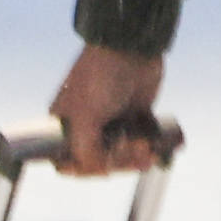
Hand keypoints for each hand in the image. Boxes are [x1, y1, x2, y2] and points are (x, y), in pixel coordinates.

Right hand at [49, 43, 180, 175]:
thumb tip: (98, 171)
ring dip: (134, 157)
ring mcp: (112, 122)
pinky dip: (148, 150)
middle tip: (130, 147)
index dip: (83, 170)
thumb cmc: (101, 77)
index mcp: (65, 124)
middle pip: (98, 162)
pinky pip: (140, 144)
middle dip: (116, 161)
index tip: (101, 169)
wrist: (132, 49)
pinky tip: (155, 149)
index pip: (66, 161)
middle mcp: (86, 126)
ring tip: (146, 146)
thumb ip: (86, 150)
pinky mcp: (135, 117)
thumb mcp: (86, 116)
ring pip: (121, 156)